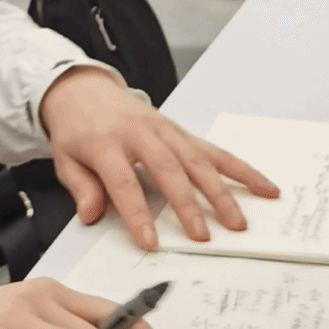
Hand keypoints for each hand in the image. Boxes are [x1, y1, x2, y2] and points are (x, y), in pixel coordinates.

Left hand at [39, 67, 277, 248]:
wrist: (83, 88)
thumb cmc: (76, 129)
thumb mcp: (65, 158)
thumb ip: (81, 187)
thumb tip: (90, 216)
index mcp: (106, 143)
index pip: (124, 182)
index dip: (138, 213)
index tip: (150, 240)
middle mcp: (140, 133)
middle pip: (169, 170)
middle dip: (188, 205)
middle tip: (202, 236)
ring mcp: (165, 130)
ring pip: (197, 161)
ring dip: (221, 192)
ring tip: (238, 221)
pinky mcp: (181, 131)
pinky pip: (213, 151)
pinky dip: (240, 169)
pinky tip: (263, 187)